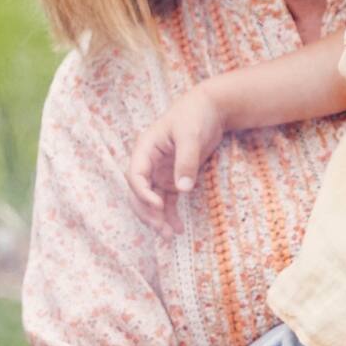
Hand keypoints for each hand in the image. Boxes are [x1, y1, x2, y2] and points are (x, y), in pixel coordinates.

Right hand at [126, 86, 226, 234]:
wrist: (210, 108)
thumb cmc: (196, 115)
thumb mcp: (191, 135)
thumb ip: (186, 161)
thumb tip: (183, 189)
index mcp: (145, 149)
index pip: (135, 176)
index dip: (142, 194)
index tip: (158, 206)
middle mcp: (149, 163)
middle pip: (139, 193)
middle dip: (148, 213)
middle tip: (162, 230)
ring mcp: (159, 172)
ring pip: (152, 201)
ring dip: (158, 219)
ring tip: (170, 236)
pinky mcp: (172, 178)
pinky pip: (167, 201)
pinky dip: (171, 215)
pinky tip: (178, 229)